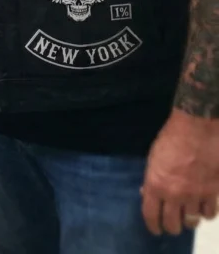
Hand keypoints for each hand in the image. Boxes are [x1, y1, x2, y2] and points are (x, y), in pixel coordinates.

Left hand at [141, 110, 218, 235]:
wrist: (196, 129)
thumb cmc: (170, 139)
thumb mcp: (153, 157)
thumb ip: (152, 178)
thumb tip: (147, 193)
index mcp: (155, 184)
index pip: (151, 214)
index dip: (153, 225)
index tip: (155, 229)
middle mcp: (174, 194)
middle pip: (173, 223)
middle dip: (171, 227)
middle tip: (172, 225)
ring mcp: (195, 195)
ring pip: (192, 221)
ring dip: (189, 221)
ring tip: (188, 217)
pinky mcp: (212, 192)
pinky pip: (209, 214)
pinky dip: (206, 214)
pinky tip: (203, 209)